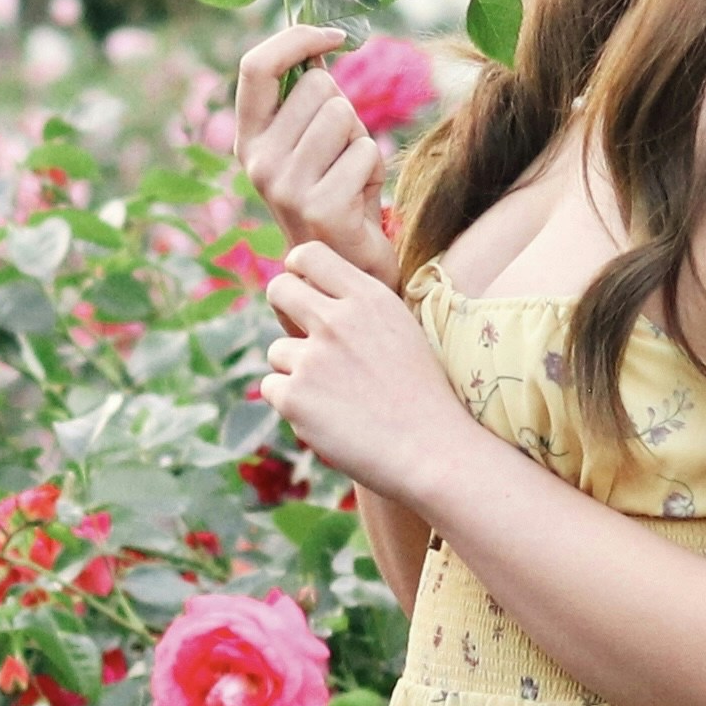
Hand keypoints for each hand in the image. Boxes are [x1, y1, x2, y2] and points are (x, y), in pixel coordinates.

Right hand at [227, 22, 402, 278]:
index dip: (295, 39)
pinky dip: (372, 170)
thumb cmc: (335, 191)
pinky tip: (359, 199)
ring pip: (342, 115)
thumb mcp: (313, 140)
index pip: (256, 66)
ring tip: (348, 174)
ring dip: (359, 140)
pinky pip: (365, 151)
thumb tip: (319, 39)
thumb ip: (308, 96)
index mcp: (249, 139)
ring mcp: (284, 187)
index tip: (332, 36)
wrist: (344, 266)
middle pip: (316, 87)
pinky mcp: (318, 207)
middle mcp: (257, 161)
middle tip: (340, 152)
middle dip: (343, 109)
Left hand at [256, 243, 474, 506]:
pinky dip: (292, 404)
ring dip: (295, 370)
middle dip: (282, 309)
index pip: (309, 254)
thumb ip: (360, 310)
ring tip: (337, 396)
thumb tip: (315, 296)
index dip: (298, 269)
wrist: (433, 451)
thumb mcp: (402, 331)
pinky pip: (272, 388)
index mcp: (369, 297)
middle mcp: (337, 320)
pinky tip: (328, 417)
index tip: (302, 287)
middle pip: (279, 289)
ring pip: (277, 350)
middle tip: (300, 336)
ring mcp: (312, 358)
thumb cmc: (423, 396)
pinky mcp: (294, 397)